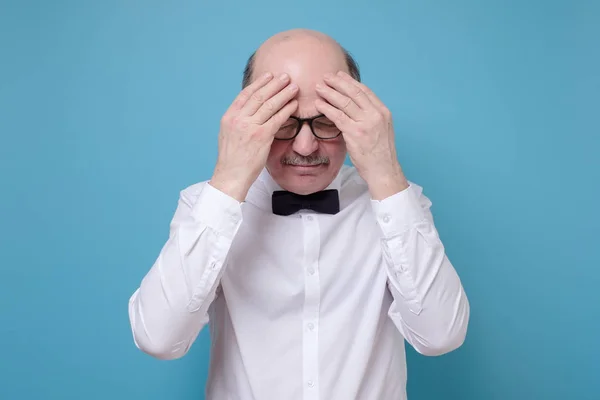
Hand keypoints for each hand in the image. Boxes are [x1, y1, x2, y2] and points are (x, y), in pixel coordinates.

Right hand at [211, 73, 298, 200]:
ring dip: (283, 94)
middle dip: (274, 84)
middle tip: (286, 77)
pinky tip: (294, 104)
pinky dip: (287, 110)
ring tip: (294, 87)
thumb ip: (239, 120)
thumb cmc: (231, 158)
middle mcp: (238, 119)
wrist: (231, 175)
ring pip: (269, 105)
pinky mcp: (261, 136)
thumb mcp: (228, 134)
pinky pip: (277, 119)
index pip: (245, 94)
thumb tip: (252, 110)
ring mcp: (250, 127)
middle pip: (259, 96)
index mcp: (229, 116)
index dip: (259, 83)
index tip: (269, 75)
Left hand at [315, 71, 408, 199]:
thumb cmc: (380, 153)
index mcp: (383, 112)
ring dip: (330, 93)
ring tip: (319, 87)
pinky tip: (318, 104)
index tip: (340, 75)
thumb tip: (354, 107)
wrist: (384, 170)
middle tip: (326, 76)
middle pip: (354, 92)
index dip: (350, 82)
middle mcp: (376, 114)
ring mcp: (366, 123)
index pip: (365, 91)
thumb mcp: (381, 130)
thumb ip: (370, 117)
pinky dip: (327, 108)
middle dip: (338, 82)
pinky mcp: (355, 133)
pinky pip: (338, 117)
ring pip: (345, 102)